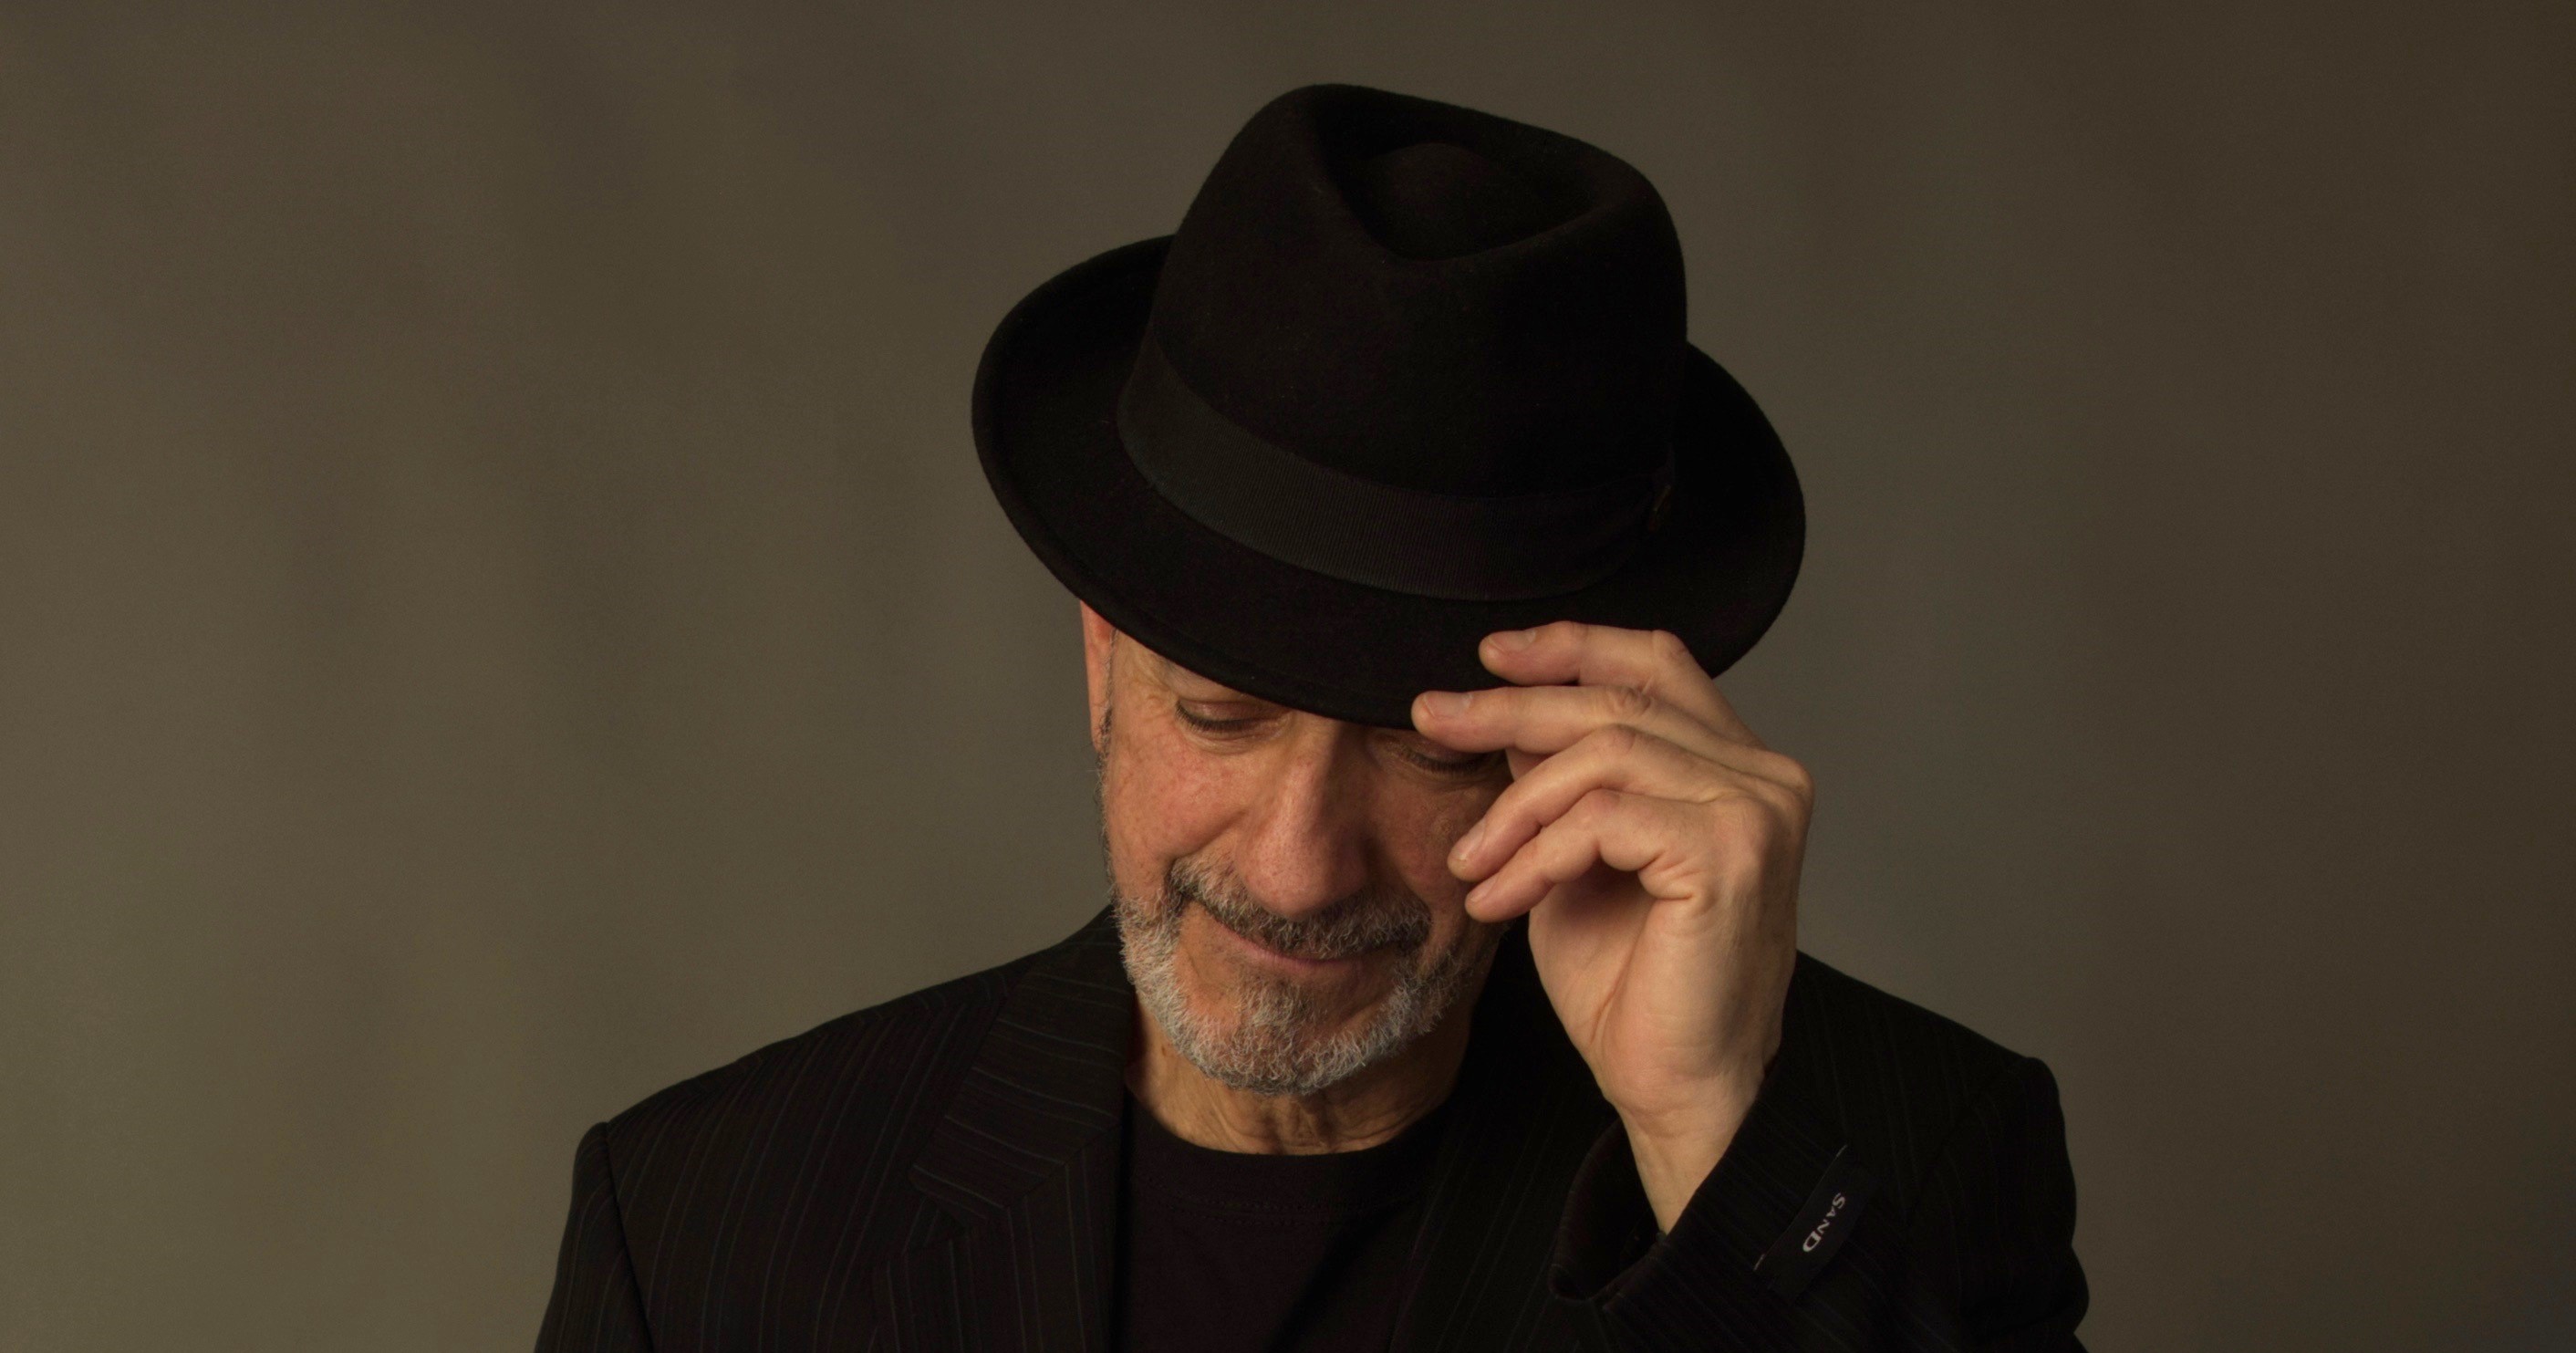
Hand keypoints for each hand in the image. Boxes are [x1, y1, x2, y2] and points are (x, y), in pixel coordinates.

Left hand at [1412, 622, 1810, 1230]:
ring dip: (1514, 808)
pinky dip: (1536, 854)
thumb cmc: (1632, 989)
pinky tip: (1501, 900)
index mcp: (1739, 770)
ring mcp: (1757, 812)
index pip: (1659, 665)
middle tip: (1430, 717)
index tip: (1491, 656)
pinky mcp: (1730, 853)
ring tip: (1470, 864)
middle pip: (1618, 702)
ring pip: (1603, 753)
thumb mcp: (1577, 859)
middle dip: (1510, 707)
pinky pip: (1603, 817)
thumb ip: (1563, 785)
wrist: (1674, 1089)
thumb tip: (1509, 717)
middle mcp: (1765, 778)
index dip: (1574, 647)